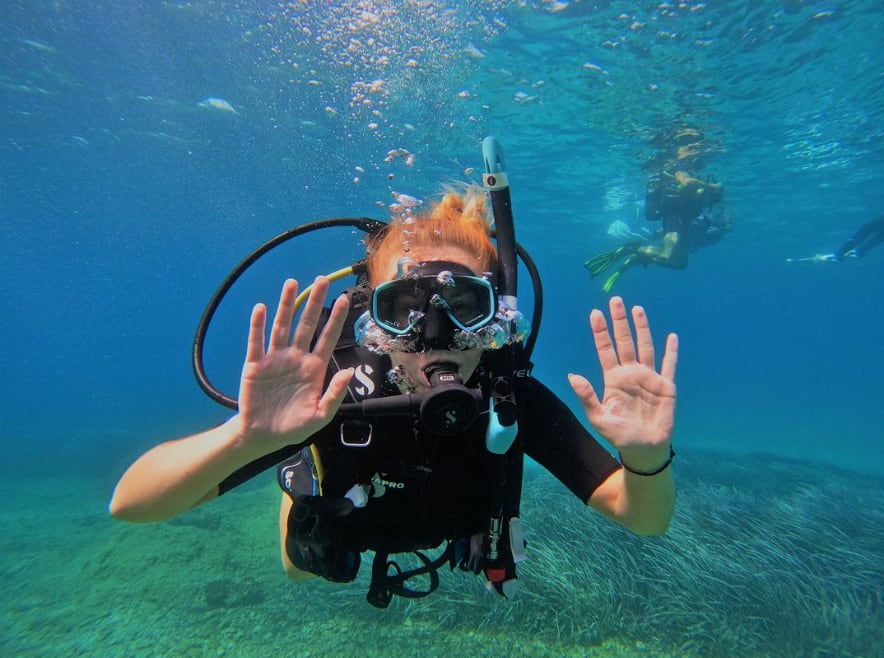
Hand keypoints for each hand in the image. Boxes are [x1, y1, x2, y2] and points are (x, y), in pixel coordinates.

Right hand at [236, 277, 352, 452]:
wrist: (262, 436)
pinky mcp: (255, 365)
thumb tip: (349, 372)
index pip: (327, 338)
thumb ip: (334, 394)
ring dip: (286, 305)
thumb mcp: (319, 416)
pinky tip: (262, 309)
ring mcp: (275, 359)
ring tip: (292, 283)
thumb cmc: (292, 426)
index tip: (344, 299)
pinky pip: (257, 342)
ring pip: (282, 327)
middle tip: (322, 280)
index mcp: (314, 369)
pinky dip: (258, 325)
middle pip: (306, 324)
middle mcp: (296, 358)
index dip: (336, 319)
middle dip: (314, 302)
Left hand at [568, 297, 676, 467]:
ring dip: (642, 328)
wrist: (643, 450)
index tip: (595, 313)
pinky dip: (671, 351)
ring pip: (645, 347)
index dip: (600, 332)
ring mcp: (649, 378)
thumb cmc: (619, 435)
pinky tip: (671, 337)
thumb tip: (572, 376)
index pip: (605, 350)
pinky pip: (668, 365)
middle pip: (625, 341)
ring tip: (637, 310)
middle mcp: (630, 373)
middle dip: (620, 322)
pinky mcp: (665, 386)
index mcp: (613, 379)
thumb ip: (587, 396)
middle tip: (616, 300)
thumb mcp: (599, 417)